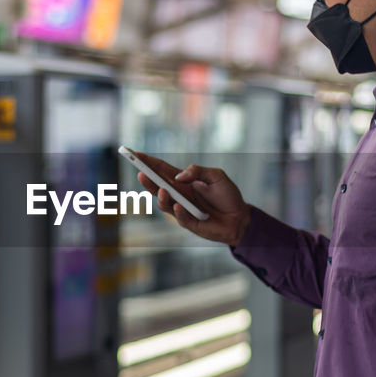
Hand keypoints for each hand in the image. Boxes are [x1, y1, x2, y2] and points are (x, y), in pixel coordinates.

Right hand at [126, 149, 250, 245]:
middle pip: (157, 186)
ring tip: (162, 190)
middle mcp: (179, 195)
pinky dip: (178, 212)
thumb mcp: (216, 176)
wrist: (240, 217)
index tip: (134, 153)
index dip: (148, 162)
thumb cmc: (227, 195)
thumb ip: (198, 172)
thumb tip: (179, 177)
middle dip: (147, 179)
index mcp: (183, 181)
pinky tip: (179, 206)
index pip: (162, 170)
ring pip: (164, 204)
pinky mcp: (190, 223)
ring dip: (161, 197)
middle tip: (140, 172)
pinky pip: (180, 218)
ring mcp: (182, 209)